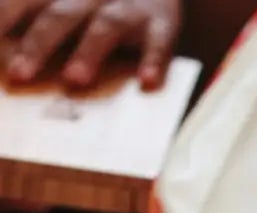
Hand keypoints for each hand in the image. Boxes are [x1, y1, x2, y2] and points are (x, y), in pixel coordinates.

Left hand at [3, 0, 179, 88]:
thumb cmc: (99, 3)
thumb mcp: (65, 2)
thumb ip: (40, 20)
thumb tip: (9, 53)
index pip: (25, 1)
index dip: (5, 17)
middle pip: (60, 15)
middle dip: (38, 43)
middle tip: (19, 74)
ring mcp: (126, 6)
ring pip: (105, 26)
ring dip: (89, 52)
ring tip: (75, 79)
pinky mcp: (161, 21)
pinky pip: (158, 41)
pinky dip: (153, 60)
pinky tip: (147, 81)